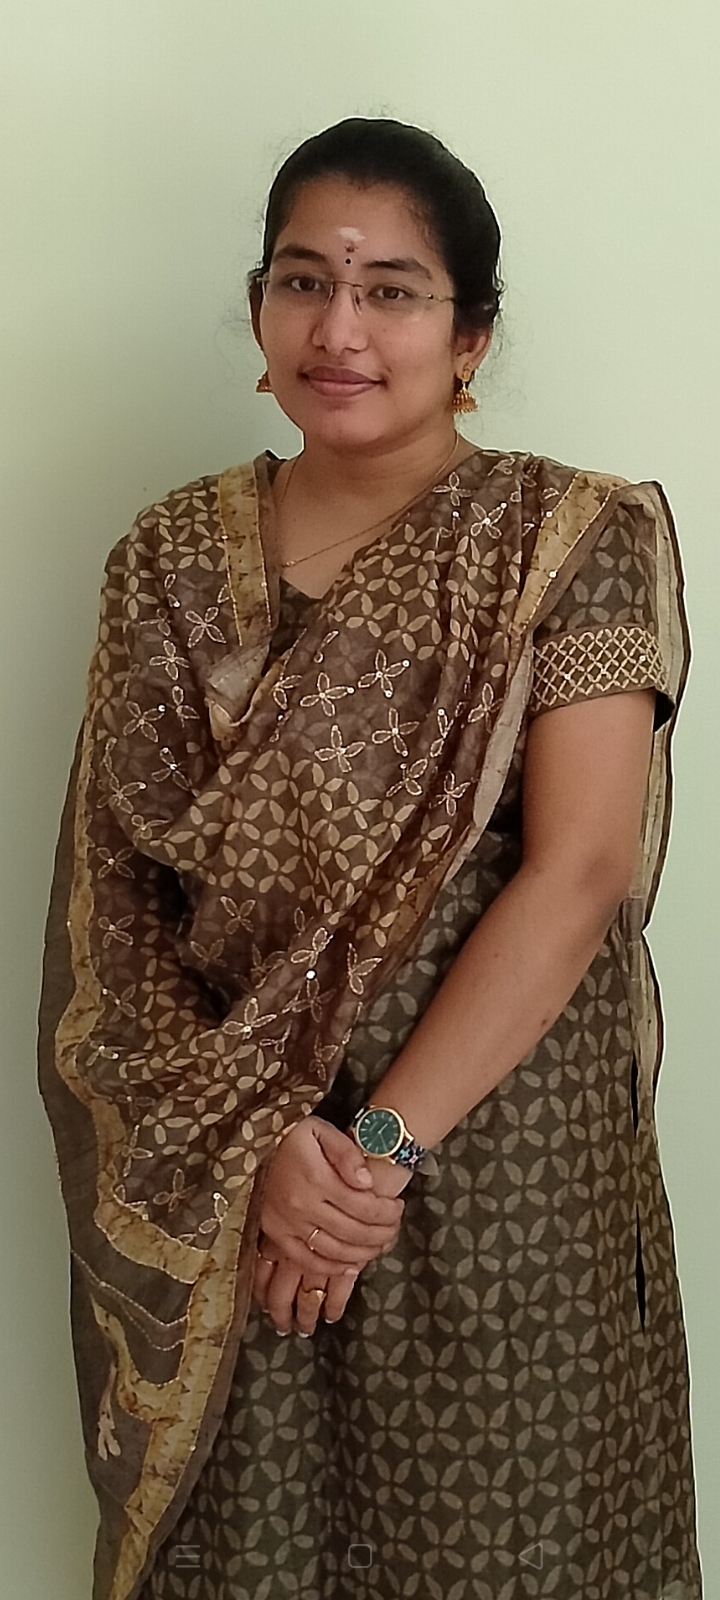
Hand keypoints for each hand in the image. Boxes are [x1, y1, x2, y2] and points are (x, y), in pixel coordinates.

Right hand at [253, 1117, 409, 1333]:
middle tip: (394, 1228)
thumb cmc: (292, 1134)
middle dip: (381, 1234)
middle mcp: (302, 1205)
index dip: (388, 1212)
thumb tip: (367, 1182)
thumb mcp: (322, 1131)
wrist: (251, 1141)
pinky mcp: (275, 1233)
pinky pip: (306, 1260)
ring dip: (362, 1253)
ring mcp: (286, 1223)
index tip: (398, 1207)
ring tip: (379, 1245)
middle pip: (353, 1232)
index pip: (364, 1207)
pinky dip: (331, 1268)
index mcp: (317, 1178)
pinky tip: (350, 1266)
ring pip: (334, 1251)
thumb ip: (347, 1154)